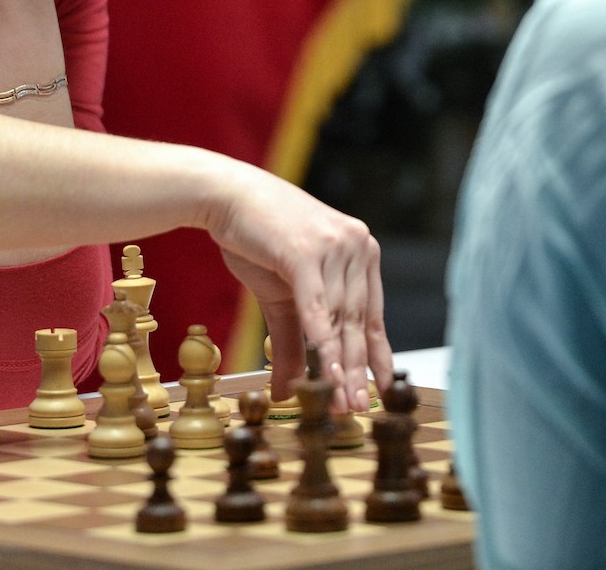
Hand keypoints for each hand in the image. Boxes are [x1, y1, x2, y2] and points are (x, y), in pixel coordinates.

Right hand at [204, 166, 392, 412]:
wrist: (228, 197)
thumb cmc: (257, 240)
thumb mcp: (282, 297)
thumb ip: (296, 342)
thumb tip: (291, 391)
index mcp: (361, 253)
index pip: (372, 316)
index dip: (374, 358)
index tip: (378, 392)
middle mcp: (357, 247)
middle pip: (358, 321)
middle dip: (357, 370)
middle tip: (357, 408)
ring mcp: (336, 246)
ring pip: (339, 317)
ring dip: (339, 364)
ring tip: (339, 399)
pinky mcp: (308, 250)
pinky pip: (316, 304)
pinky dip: (320, 338)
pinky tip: (324, 368)